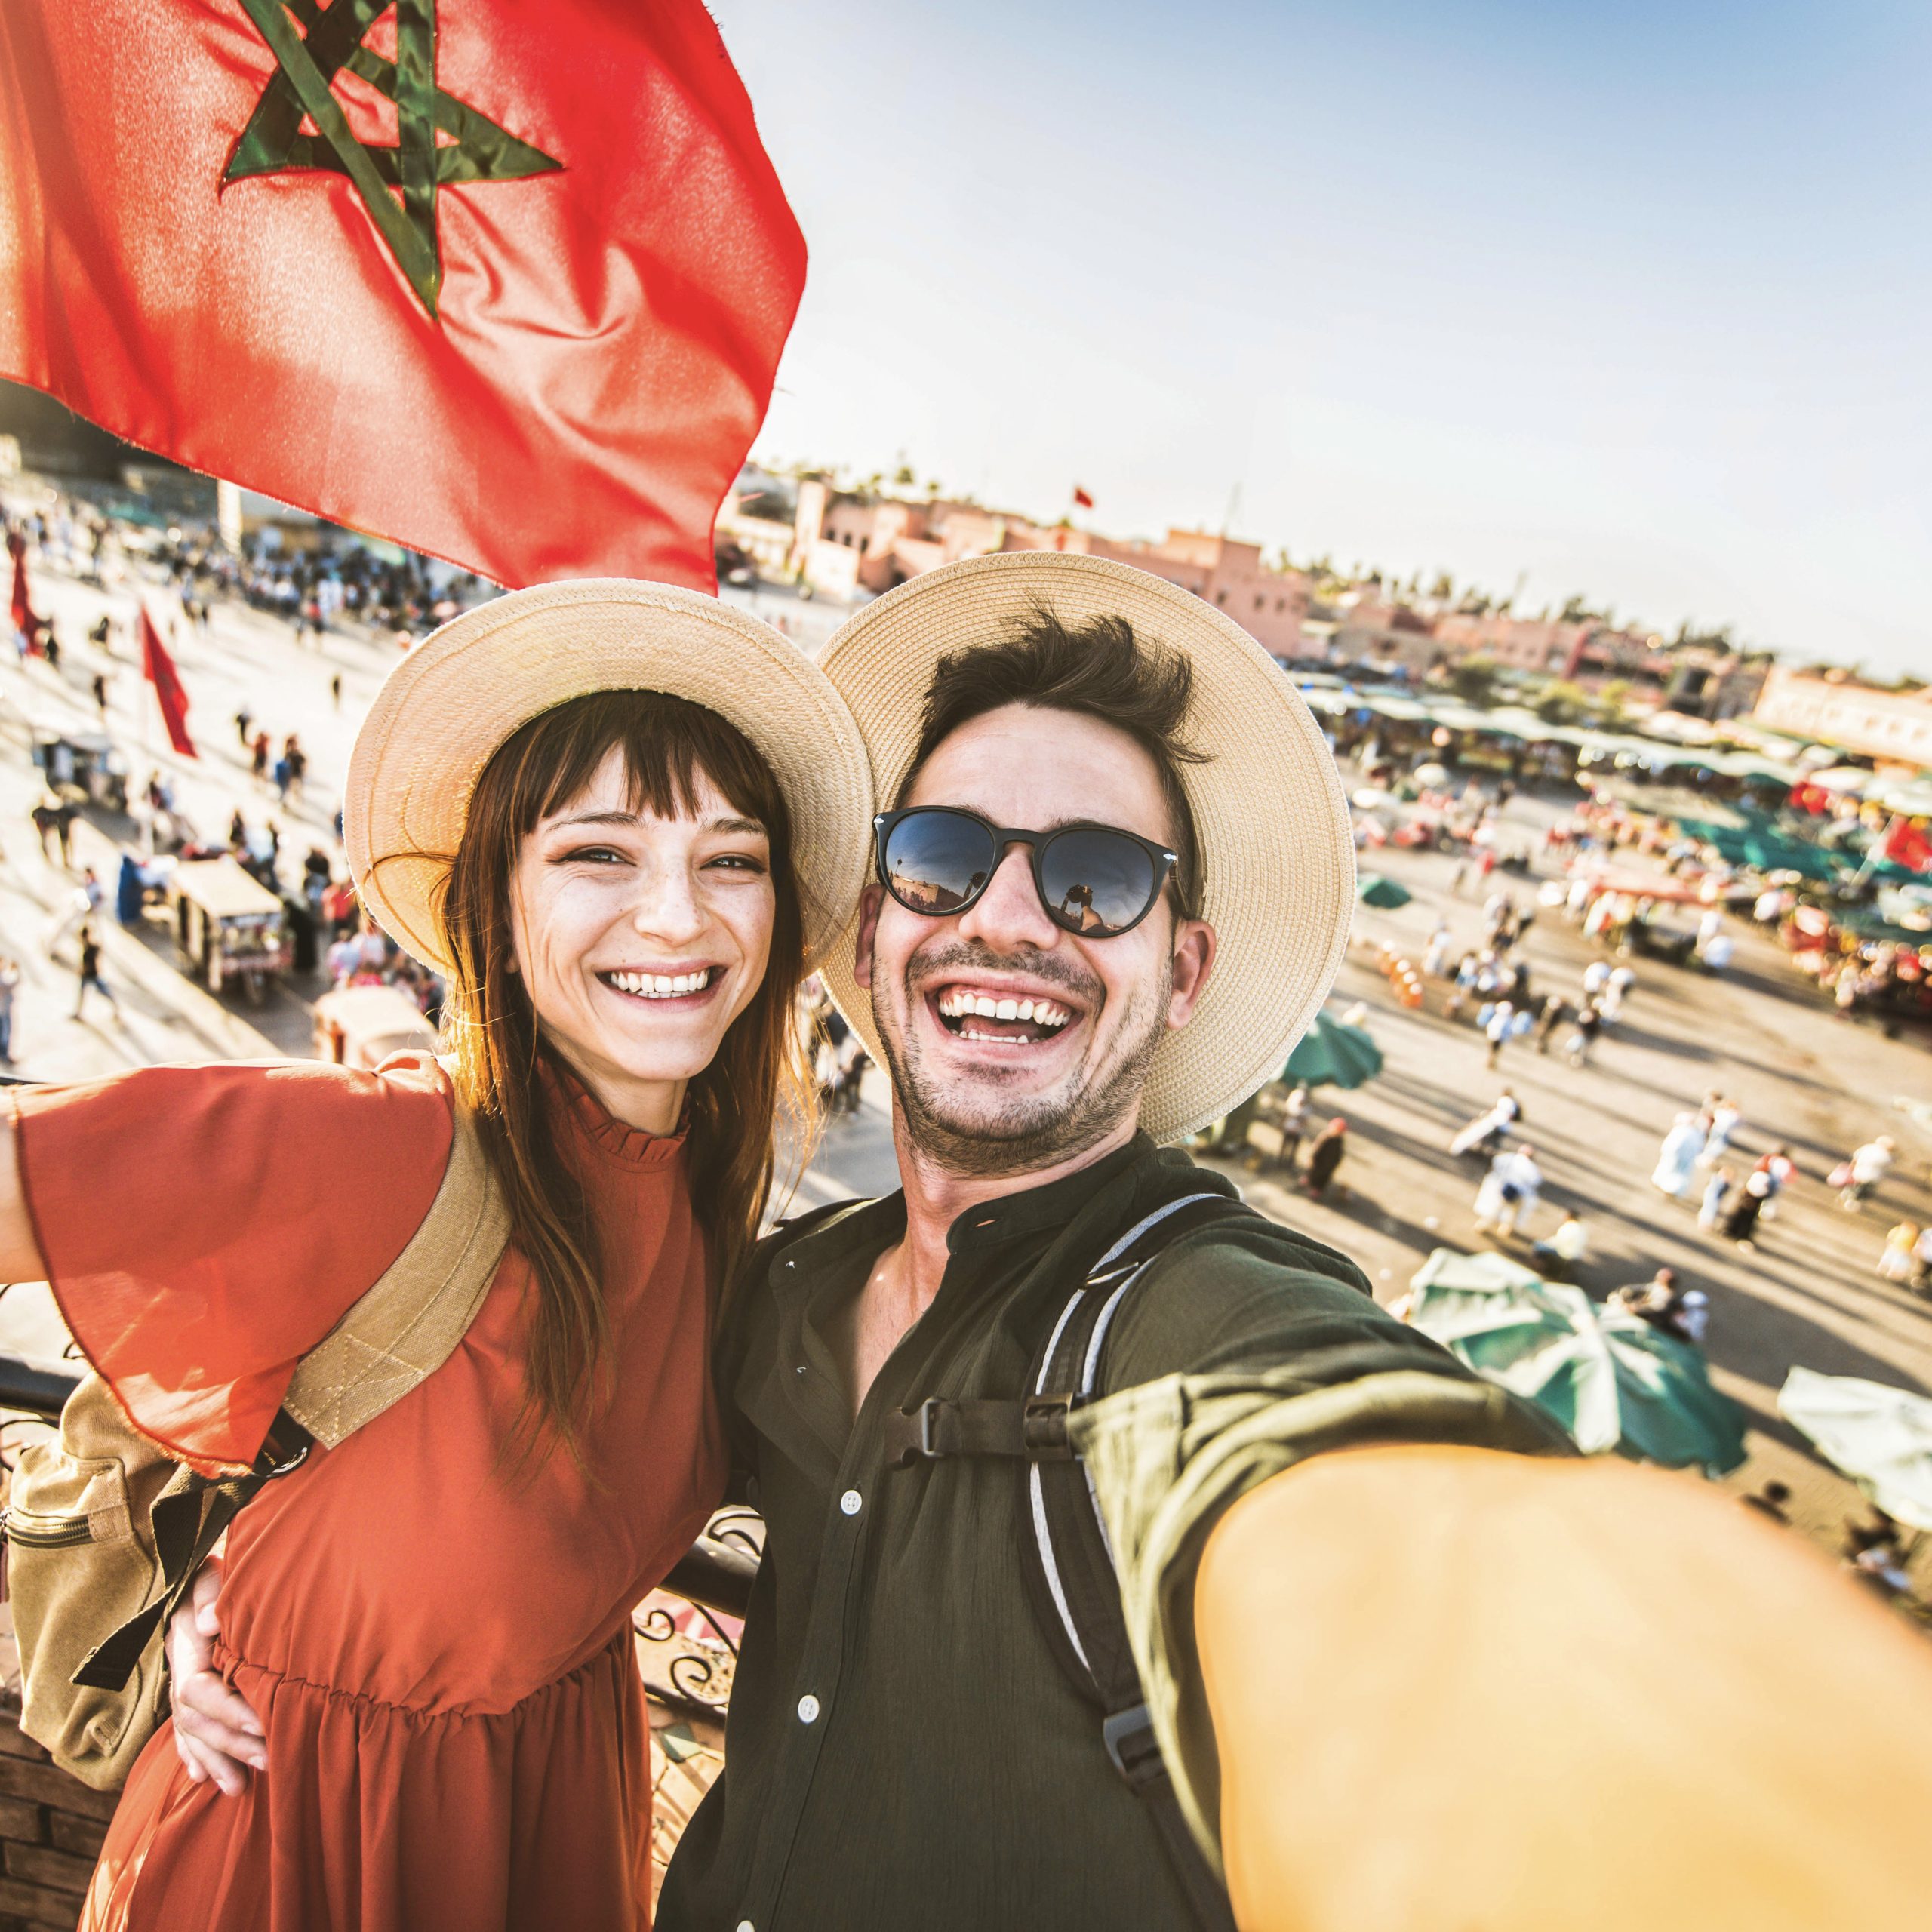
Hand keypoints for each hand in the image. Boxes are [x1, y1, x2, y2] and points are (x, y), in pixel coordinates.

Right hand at [165, 1559, 265, 1794]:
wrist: (195, 1564)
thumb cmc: (218, 1566)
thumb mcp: (212, 1570)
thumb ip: (213, 1593)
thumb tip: (212, 1624)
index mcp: (185, 1642)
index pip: (199, 1690)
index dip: (229, 1710)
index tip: (264, 1724)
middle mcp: (179, 1666)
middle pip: (196, 1719)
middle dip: (230, 1744)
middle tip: (268, 1761)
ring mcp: (179, 1678)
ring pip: (190, 1731)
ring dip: (216, 1760)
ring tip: (240, 1788)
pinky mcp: (187, 1684)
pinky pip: (183, 1729)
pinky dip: (193, 1755)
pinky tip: (203, 1778)